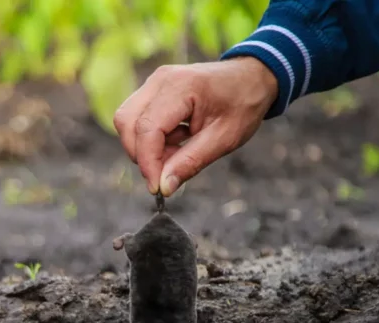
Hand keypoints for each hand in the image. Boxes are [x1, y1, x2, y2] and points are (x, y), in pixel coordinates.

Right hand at [113, 56, 277, 195]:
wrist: (252, 78)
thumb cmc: (243, 104)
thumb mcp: (224, 139)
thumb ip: (190, 163)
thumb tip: (164, 187)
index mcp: (182, 87)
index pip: (147, 128)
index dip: (148, 162)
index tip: (157, 188)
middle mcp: (160, 80)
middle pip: (126, 122)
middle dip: (141, 155)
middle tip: (168, 171)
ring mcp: (154, 82)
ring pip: (126, 121)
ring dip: (144, 147)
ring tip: (176, 153)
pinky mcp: (152, 90)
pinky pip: (136, 118)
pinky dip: (149, 139)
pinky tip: (175, 141)